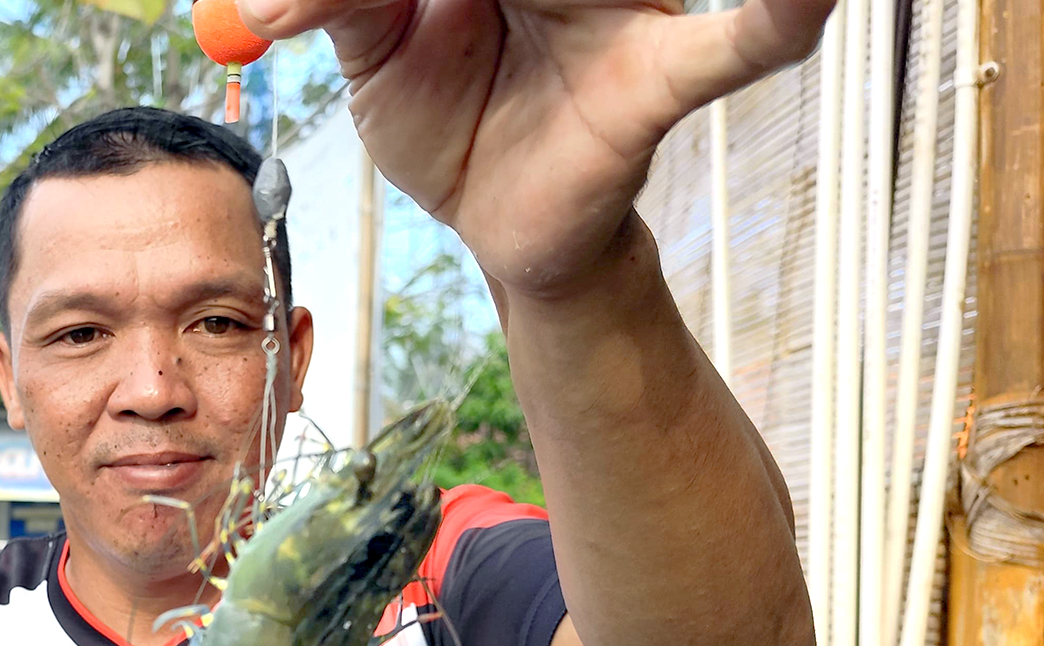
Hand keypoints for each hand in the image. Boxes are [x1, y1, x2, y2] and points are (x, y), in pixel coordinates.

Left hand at [240, 0, 833, 297]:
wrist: (502, 226)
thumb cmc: (452, 119)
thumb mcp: (378, 56)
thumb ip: (338, 4)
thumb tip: (261, 4)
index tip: (404, 11)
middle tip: (432, 18)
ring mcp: (630, 8)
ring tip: (487, 19)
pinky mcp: (661, 77)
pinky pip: (733, 46)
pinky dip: (783, 15)